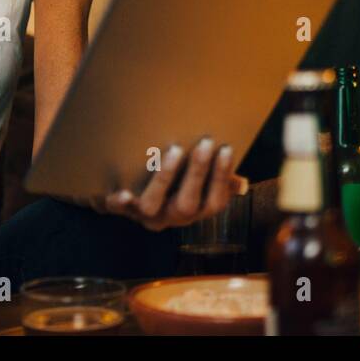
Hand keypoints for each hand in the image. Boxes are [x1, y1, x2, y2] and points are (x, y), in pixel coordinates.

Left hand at [102, 138, 245, 231]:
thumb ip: (215, 185)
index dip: (222, 178)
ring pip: (154, 205)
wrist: (119, 196)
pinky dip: (121, 202)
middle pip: (187, 204)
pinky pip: (118, 210)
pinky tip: (124, 193)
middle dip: (198, 173)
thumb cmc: (167, 187)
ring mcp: (143, 215)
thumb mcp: (192, 186)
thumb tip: (243, 185)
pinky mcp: (117, 207)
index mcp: (191, 212)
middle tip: (205, 143)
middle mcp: (169, 217)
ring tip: (175, 150)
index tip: (226, 148)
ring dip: (166, 178)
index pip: (214, 202)